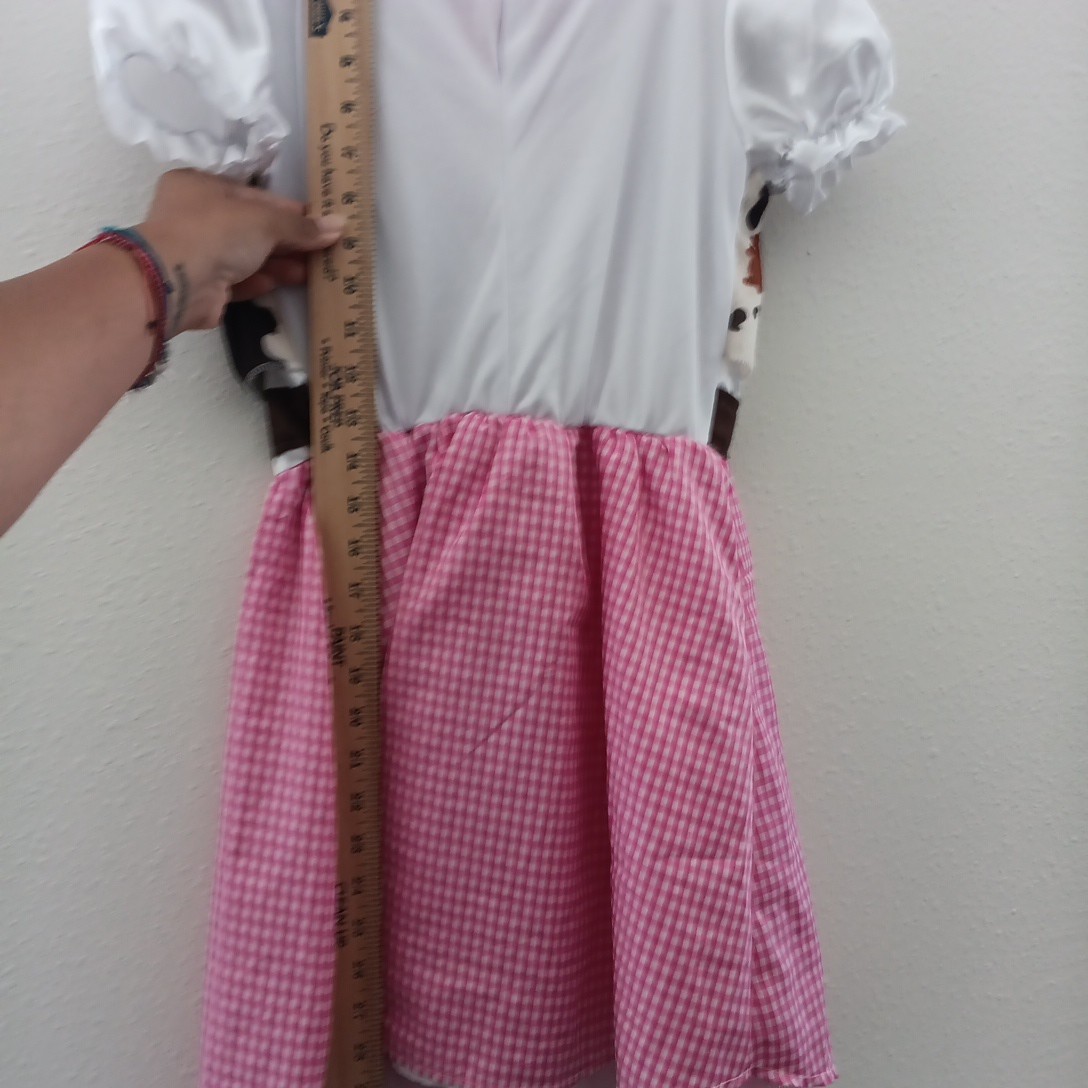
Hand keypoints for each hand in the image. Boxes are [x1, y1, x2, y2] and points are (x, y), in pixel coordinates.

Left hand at [136, 169, 344, 336]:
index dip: (288, 209)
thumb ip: (302, 226)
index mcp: (201, 186)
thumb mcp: (265, 220)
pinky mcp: (204, 286)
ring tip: (315, 270)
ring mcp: (198, 252)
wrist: (177, 281)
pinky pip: (240, 280)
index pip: (253, 195)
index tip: (318, 221)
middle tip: (323, 248)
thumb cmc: (216, 232)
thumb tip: (340, 225)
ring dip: (281, 262)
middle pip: (252, 227)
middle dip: (288, 239)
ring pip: (248, 255)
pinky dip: (264, 280)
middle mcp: (196, 217)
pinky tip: (290, 281)